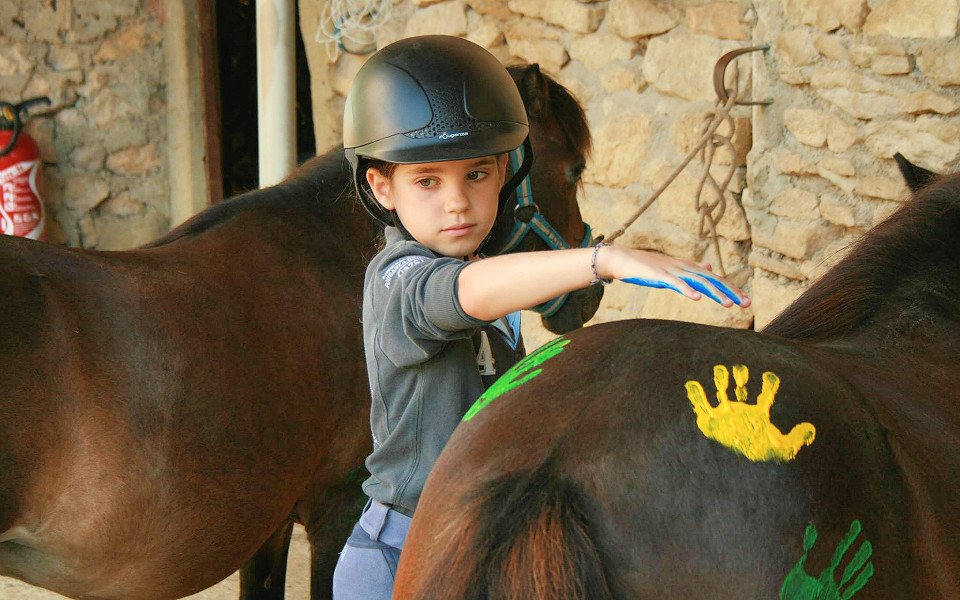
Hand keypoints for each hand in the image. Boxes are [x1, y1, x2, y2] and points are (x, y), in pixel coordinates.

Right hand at [598, 247, 749, 306]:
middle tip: (747, 303)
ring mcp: (672, 270)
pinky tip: (698, 298)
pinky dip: (687, 290)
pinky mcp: (659, 275)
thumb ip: (691, 270)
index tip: (746, 301)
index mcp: (688, 266)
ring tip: (728, 304)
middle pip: (712, 279)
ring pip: (698, 281)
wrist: (622, 259)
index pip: (714, 278)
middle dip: (730, 291)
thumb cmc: (645, 267)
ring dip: (714, 292)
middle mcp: (684, 266)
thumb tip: (708, 266)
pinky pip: (676, 283)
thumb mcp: (672, 268)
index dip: (731, 288)